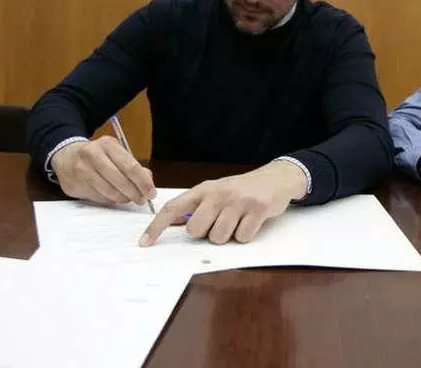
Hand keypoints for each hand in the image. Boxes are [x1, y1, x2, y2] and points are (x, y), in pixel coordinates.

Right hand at [50, 136, 155, 204]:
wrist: (66, 156)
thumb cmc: (97, 155)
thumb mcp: (115, 152)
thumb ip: (132, 165)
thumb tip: (148, 181)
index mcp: (107, 145)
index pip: (131, 166)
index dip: (143, 182)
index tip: (151, 192)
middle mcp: (93, 156)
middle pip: (121, 181)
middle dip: (135, 193)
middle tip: (142, 199)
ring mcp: (82, 171)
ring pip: (110, 192)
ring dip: (123, 198)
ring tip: (129, 198)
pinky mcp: (75, 185)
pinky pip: (99, 198)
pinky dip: (110, 200)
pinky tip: (114, 197)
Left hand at [138, 160, 306, 245]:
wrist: (275, 179)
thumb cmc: (240, 190)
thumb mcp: (215, 192)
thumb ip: (195, 207)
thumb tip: (173, 224)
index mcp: (203, 189)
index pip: (173, 208)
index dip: (157, 226)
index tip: (145, 243)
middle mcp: (218, 194)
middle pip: (196, 230)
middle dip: (206, 233)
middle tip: (219, 223)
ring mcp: (238, 201)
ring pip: (219, 237)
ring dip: (227, 236)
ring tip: (236, 222)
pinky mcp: (257, 210)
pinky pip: (242, 238)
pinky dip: (245, 236)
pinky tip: (250, 222)